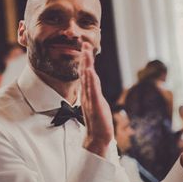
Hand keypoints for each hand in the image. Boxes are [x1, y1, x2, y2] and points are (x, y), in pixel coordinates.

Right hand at [80, 42, 112, 156]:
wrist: (97, 138)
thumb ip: (93, 94)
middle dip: (85, 58)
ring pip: (87, 79)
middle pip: (85, 73)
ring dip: (86, 65)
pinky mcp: (95, 105)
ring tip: (85, 53)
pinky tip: (89, 71)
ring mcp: (90, 99)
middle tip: (84, 44)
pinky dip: (89, 80)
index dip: (85, 60)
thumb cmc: (98, 122)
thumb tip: (93, 86)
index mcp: (89, 93)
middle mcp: (88, 94)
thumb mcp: (97, 104)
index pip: (86, 74)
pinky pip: (92, 90)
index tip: (85, 48)